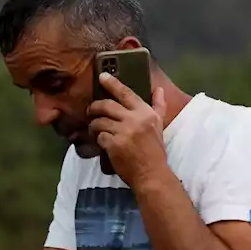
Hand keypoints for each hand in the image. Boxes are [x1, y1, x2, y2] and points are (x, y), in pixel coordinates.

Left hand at [88, 72, 168, 186]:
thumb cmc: (155, 149)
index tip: (102, 76)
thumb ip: (158, 106)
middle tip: (91, 110)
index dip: (112, 83)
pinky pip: (99, 137)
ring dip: (94, 125)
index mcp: (145, 113)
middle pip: (107, 105)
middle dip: (95, 106)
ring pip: (99, 121)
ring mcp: (123, 132)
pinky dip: (98, 140)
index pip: (126, 93)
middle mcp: (134, 119)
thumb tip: (158, 89)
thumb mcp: (159, 125)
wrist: (151, 173)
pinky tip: (102, 143)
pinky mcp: (114, 145)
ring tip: (95, 129)